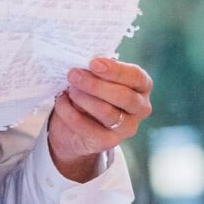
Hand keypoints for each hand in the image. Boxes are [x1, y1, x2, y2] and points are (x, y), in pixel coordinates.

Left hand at [47, 57, 152, 182]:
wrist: (76, 125)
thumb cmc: (92, 92)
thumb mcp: (96, 77)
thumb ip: (97, 70)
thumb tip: (84, 60)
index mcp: (141, 86)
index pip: (135, 77)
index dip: (115, 70)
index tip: (93, 63)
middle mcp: (140, 108)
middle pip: (124, 96)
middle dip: (96, 85)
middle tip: (74, 75)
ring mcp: (127, 128)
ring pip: (107, 112)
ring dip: (83, 98)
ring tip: (69, 89)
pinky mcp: (109, 142)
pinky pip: (88, 128)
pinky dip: (70, 113)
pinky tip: (62, 101)